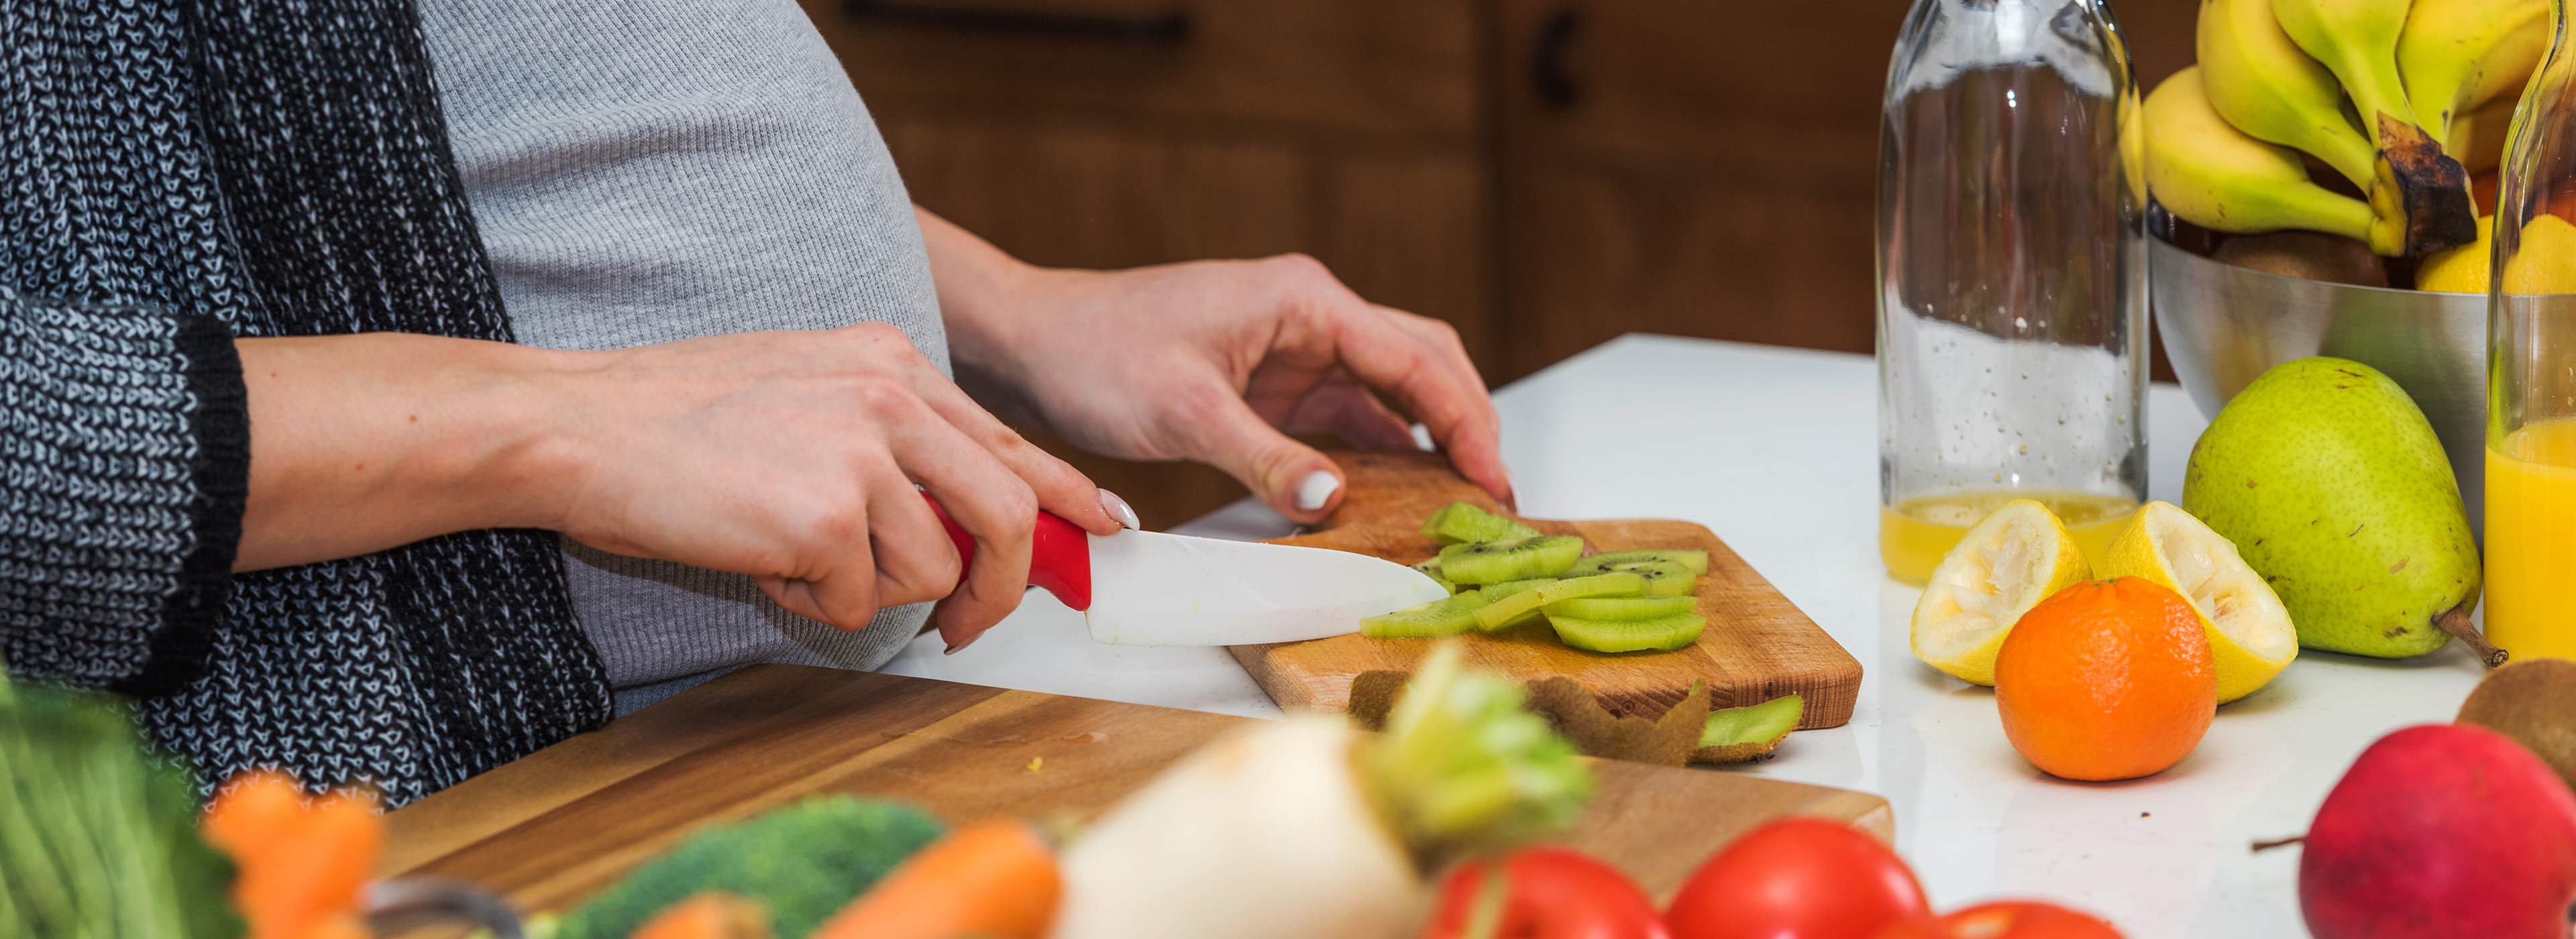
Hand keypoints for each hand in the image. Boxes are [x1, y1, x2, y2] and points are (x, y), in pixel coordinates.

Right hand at [546, 324, 1124, 644]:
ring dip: (870, 592)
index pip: (1011, 439)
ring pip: (932, 570)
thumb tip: (963, 510)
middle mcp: (891, 396)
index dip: (1067, 496)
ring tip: (794, 558)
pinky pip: (860, 602)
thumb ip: (891, 433)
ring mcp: (862, 453)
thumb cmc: (676, 421)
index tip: (1104, 529)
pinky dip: (813, 605)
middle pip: (1009, 514)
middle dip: (1001, 590)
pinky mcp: (826, 515)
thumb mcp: (807, 389)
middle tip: (967, 629)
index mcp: (891, 362)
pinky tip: (760, 562)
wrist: (581, 427)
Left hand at [923, 210, 1511, 523]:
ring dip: (1430, 438)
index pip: (1414, 360)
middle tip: (1493, 494)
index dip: (1464, 421)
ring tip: (1462, 500)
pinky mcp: (1274, 382)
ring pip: (1392, 390)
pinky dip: (1380, 450)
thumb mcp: (1186, 411)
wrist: (1034, 341)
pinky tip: (1397, 492)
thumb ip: (1266, 456)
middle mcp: (1311, 315)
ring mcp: (1295, 348)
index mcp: (1305, 300)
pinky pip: (1347, 414)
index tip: (1493, 479)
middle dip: (1465, 423)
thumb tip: (1336, 497)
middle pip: (1422, 362)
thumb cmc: (1098, 354)